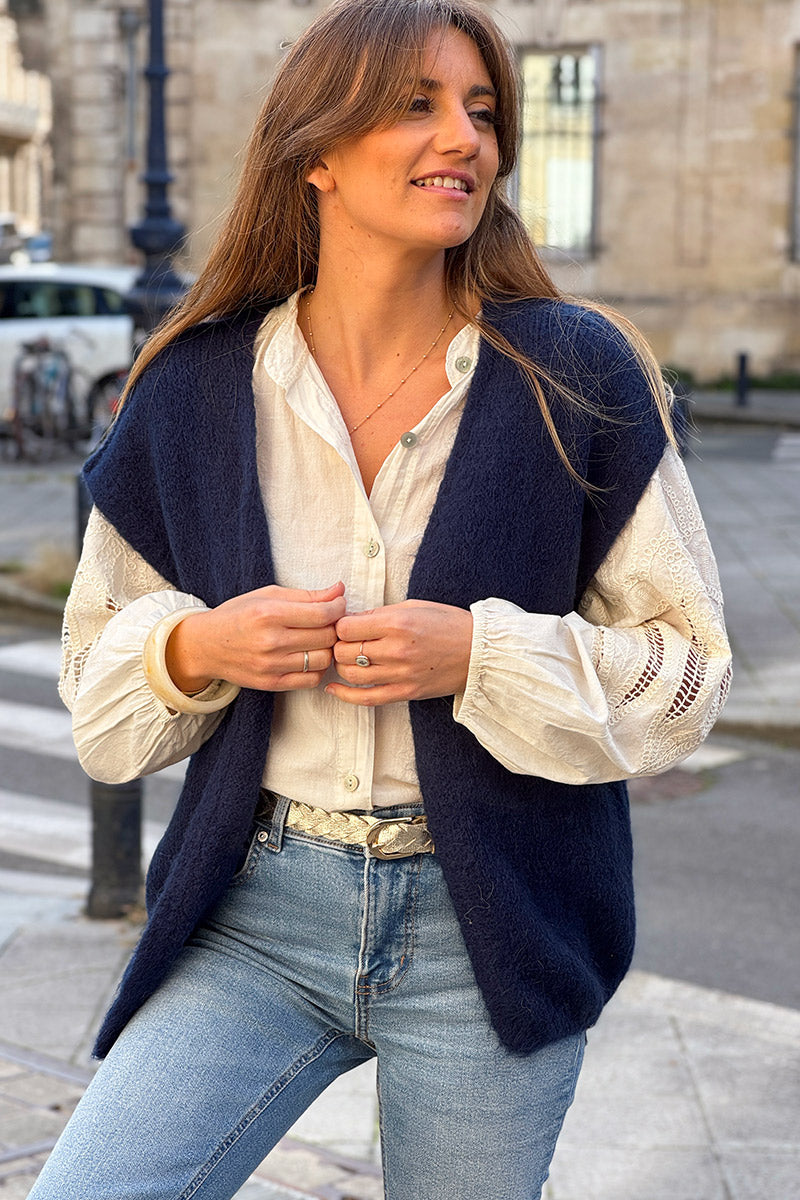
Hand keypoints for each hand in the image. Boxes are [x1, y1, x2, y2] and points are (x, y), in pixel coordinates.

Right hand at [165, 582, 345, 692]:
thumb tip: (339, 590)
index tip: (338, 604)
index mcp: (269, 614)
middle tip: (329, 621)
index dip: (338, 608)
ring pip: (323, 659)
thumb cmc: (237, 615)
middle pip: (326, 637)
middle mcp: (270, 641)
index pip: (322, 614)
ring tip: (319, 639)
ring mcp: (271, 665)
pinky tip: (308, 656)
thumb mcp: (267, 596)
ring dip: (327, 649)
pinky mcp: (272, 683)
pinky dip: (317, 668)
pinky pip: (311, 680)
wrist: (205, 646)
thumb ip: (306, 595)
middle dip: (334, 626)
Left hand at [328, 600, 472, 706]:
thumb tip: (352, 619)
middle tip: (346, 642)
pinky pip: (367, 698)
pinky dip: (345, 695)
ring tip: (347, 659)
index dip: (340, 626)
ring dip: (343, 666)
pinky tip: (334, 689)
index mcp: (398, 623)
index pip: (346, 628)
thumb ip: (381, 613)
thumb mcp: (415, 607)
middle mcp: (397, 650)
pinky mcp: (406, 693)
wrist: (480, 652)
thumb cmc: (449, 624)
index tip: (345, 626)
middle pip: (345, 651)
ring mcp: (401, 674)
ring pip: (352, 674)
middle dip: (339, 645)